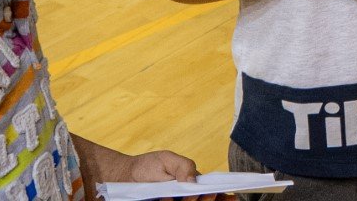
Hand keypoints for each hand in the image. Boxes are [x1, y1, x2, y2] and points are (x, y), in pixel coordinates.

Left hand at [73, 137, 221, 200]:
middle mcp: (186, 197)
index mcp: (191, 185)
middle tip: (205, 195)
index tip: (232, 195)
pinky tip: (172, 198)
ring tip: (181, 196)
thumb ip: (185, 166)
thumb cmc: (147, 166)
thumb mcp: (168, 159)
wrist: (123, 176)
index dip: (224, 195)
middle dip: (209, 200)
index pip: (212, 192)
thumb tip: (194, 181)